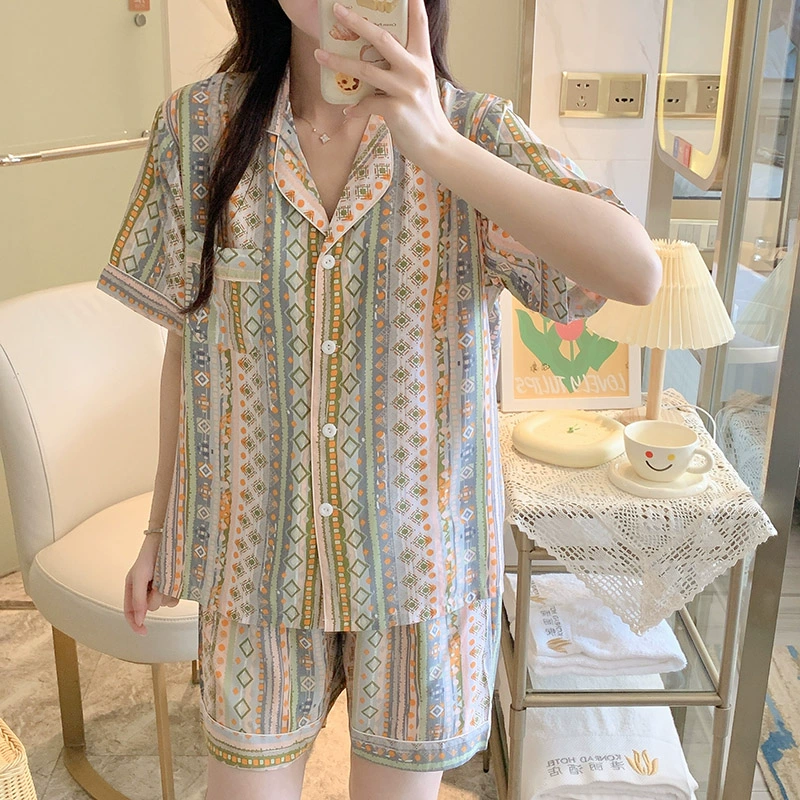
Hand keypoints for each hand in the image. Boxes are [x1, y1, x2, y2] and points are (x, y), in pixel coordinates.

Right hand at [124, 535, 178, 635]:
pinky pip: (176, 597)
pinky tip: (176, 578)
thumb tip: (139, 620)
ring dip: (167, 592)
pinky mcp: (174, 585)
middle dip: (155, 597)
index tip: (144, 632)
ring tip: (166, 576)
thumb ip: (138, 598)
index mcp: (133, 589)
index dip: (135, 624)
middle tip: (157, 582)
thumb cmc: (150, 554)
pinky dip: (176, 590)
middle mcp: (147, 591)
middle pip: (151, 608)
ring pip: (165, 603)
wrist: (170, 539)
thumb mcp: (139, 576)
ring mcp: (162, 588)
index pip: (131, 613)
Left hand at [313, 0, 455, 164]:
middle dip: (357, 21)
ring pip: (366, 69)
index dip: (412, 4)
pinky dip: (355, 107)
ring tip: (320, 55)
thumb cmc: (423, 116)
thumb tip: (374, 60)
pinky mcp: (397, 110)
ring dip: (339, 62)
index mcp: (422, 60)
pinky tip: (348, 111)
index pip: (418, 24)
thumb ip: (402, 69)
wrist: (435, 146)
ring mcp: (406, 89)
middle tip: (337, 9)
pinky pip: (367, 103)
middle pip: (383, 38)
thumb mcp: (419, 85)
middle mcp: (416, 70)